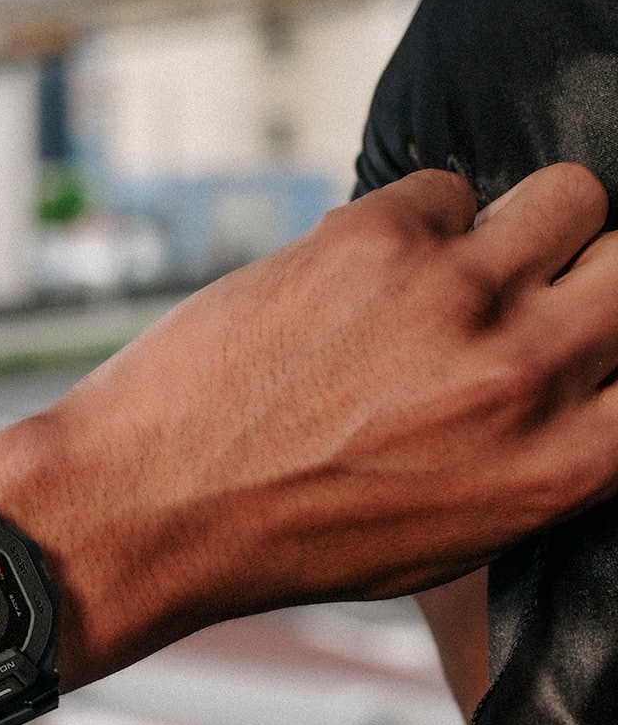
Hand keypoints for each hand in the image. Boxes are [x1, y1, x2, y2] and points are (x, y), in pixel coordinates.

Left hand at [0, 164, 617, 676]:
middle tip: (540, 293)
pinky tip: (369, 272)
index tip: (599, 333)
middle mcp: (523, 377)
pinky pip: (447, 186)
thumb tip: (586, 392)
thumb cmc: (290, 536)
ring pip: (569, 195)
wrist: (152, 503)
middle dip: (598, 273)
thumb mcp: (450, 538)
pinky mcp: (377, 237)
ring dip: (526, 225)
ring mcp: (454, 296)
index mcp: (554, 470)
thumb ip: (537, 461)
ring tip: (463, 268)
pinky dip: (419, 219)